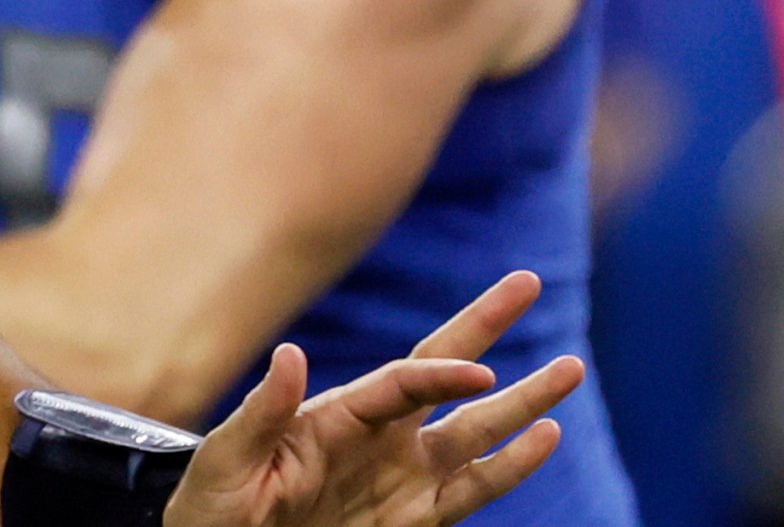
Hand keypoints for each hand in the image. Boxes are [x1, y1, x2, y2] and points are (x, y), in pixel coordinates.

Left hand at [165, 272, 583, 526]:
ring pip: (475, 432)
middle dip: (484, 329)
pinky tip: (545, 437)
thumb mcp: (227, 457)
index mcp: (334, 413)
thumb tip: (290, 353)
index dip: (442, 374)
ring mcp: (400, 475)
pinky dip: (512, 467)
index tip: (480, 369)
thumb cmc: (214, 504)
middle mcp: (377, 435)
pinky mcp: (414, 519)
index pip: (401, 380)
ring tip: (571, 370)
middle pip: (443, 373)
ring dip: (522, 402)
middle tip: (529, 281)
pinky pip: (472, 491)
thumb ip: (264, 410)